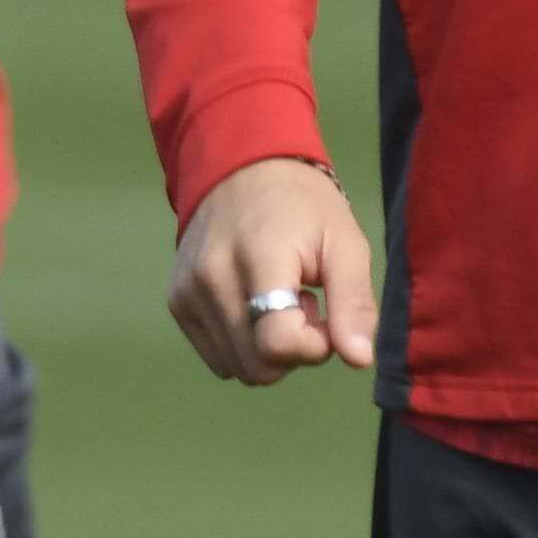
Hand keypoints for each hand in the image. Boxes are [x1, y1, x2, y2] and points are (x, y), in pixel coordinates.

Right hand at [167, 157, 376, 384]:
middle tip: (306, 303)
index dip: (314, 345)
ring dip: (268, 350)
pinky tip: (254, 304)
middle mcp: (213, 277)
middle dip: (294, 350)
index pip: (278, 343)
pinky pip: (218, 359)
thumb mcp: (345, 243)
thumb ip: (354, 302)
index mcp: (259, 257)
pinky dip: (244, 346)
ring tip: (279, 300)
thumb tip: (360, 360)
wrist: (241, 168)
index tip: (323, 311)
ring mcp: (188, 292)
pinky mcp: (177, 302)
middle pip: (259, 368)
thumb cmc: (304, 206)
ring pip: (238, 370)